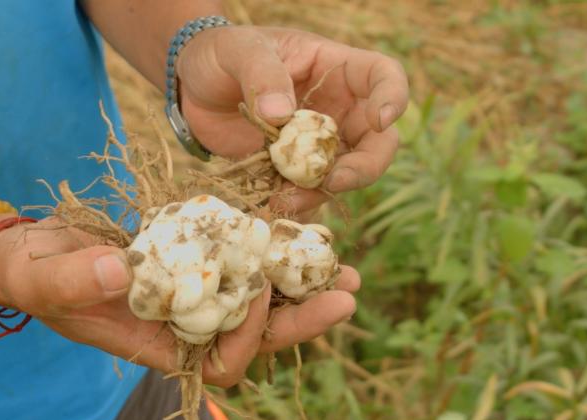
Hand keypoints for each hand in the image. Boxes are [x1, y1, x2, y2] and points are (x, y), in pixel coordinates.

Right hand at [0, 218, 358, 386]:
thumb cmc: (32, 276)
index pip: (220, 364)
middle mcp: (184, 325)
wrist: (31, 252)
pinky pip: (241, 260)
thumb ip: (75, 281)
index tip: (258, 290)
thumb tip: (122, 272)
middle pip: (256, 338)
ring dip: (301, 286)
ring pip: (258, 302)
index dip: (248, 338)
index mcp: (156, 345)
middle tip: (347, 293)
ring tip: (344, 266)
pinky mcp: (193, 259)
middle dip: (301, 320)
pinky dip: (270, 248)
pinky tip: (301, 228)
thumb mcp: (43, 280)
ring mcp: (192, 293)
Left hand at [176, 25, 408, 216]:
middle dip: (367, 165)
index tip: (382, 120)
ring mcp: (319, 142)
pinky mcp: (295, 169)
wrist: (192, 88)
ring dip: (325, 191)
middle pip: (379, 140)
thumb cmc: (222, 54)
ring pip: (347, 173)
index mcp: (336, 69)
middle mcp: (338, 108)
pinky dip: (299, 201)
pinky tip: (274, 201)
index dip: (394, 97)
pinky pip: (310, 191)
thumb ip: (261, 74)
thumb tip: (282, 114)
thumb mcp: (239, 51)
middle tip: (336, 180)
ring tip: (287, 197)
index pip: (384, 77)